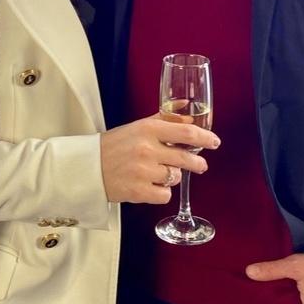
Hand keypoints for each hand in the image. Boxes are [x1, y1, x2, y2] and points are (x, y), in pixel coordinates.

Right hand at [100, 116, 220, 204]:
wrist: (88, 168)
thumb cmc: (115, 145)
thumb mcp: (139, 126)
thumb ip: (165, 118)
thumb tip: (188, 108)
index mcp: (148, 129)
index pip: (186, 131)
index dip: (205, 137)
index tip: (215, 142)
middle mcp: (147, 149)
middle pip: (186, 157)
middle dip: (198, 163)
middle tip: (201, 164)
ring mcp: (143, 171)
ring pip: (176, 177)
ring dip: (172, 176)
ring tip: (158, 172)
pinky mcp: (139, 191)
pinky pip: (165, 195)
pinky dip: (160, 192)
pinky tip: (149, 185)